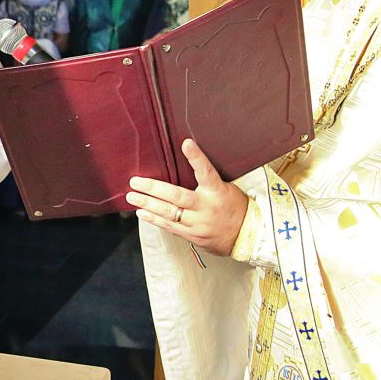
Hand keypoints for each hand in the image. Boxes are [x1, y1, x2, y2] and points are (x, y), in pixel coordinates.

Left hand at [126, 139, 248, 255]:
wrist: (248, 236)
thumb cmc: (236, 208)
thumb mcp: (227, 188)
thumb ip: (207, 180)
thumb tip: (188, 160)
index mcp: (218, 191)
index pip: (206, 171)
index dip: (196, 157)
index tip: (186, 144)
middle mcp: (206, 207)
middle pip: (177, 197)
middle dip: (154, 188)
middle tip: (136, 182)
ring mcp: (199, 223)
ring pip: (170, 213)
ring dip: (148, 204)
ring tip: (132, 197)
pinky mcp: (193, 235)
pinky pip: (170, 226)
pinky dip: (154, 219)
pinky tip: (142, 213)